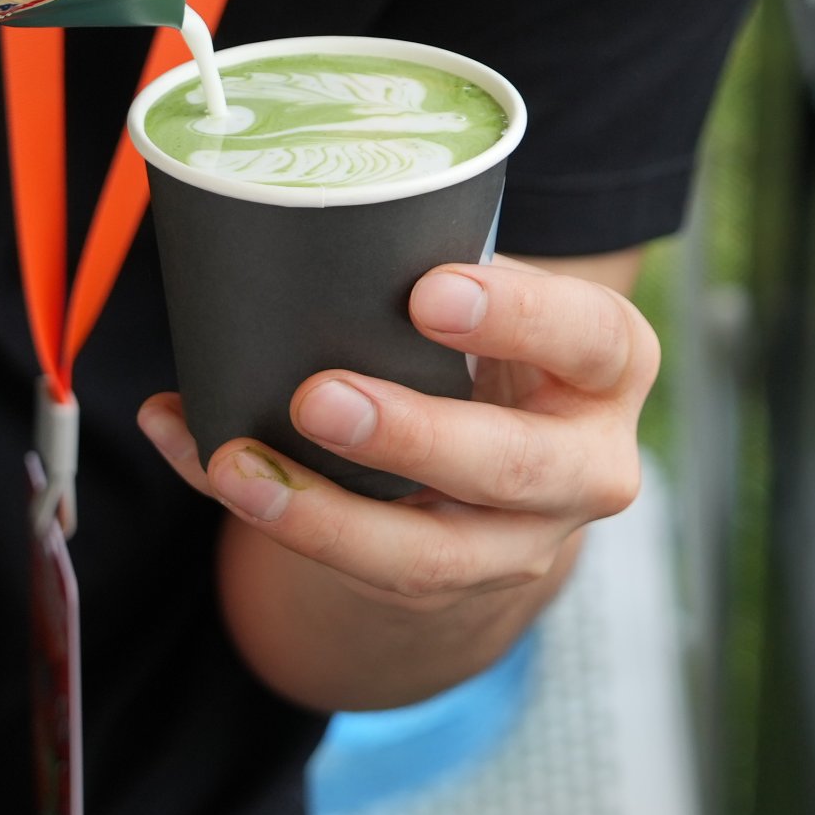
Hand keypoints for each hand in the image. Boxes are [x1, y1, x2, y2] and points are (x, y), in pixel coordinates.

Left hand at [139, 255, 656, 710]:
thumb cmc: (492, 340)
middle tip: (319, 396)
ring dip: (324, 514)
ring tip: (236, 462)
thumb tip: (281, 229)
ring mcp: (524, 541)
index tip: (428, 291)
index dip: (518, 316)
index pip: (589, 336)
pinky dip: (269, 513)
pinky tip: (202, 458)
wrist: (510, 457)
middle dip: (413, 436)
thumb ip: (429, 268)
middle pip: (515, 466)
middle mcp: (589, 465)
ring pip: (431, 556)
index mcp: (612, 363)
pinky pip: (356, 571)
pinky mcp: (450, 585)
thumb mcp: (501, 299)